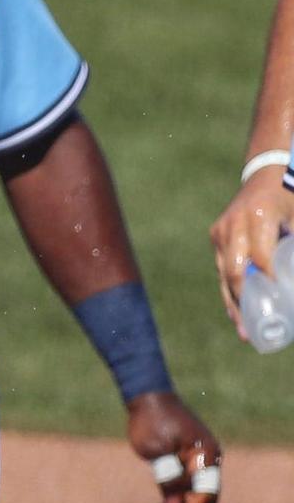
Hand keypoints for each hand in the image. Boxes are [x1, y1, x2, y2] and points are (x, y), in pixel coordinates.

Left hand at [126, 391, 221, 502]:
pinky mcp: (186, 463)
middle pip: (202, 501)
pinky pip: (185, 488)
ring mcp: (199, 463)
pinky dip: (172, 501)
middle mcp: (208, 462)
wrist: (147, 397)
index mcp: (206, 457)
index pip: (204, 497)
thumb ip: (168, 479)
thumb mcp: (157, 451)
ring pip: (192, 497)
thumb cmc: (151, 421)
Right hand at [209, 167, 293, 325]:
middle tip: (252, 330)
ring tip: (243, 329)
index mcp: (258, 217)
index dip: (269, 285)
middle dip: (243, 304)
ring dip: (233, 303)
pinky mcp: (217, 236)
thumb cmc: (290, 197)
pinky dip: (229, 290)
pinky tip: (236, 311)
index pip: (261, 259)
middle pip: (236, 272)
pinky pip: (223, 268)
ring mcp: (221, 231)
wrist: (267, 173)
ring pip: (224, 274)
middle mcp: (233, 225)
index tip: (278, 306)